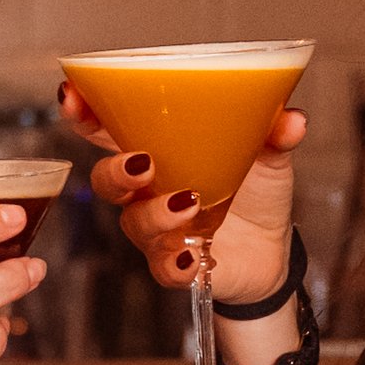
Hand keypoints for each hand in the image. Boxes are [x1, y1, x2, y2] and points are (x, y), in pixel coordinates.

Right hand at [58, 80, 306, 313]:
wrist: (273, 253)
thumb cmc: (255, 194)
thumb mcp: (268, 157)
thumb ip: (273, 134)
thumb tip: (292, 118)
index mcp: (159, 152)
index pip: (107, 130)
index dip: (84, 114)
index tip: (73, 96)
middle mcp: (148, 191)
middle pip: (106, 179)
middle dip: (115, 170)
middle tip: (144, 163)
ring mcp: (159, 231)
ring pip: (133, 223)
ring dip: (155, 213)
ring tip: (189, 203)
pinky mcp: (176, 265)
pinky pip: (162, 268)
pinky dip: (175, 262)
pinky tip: (195, 253)